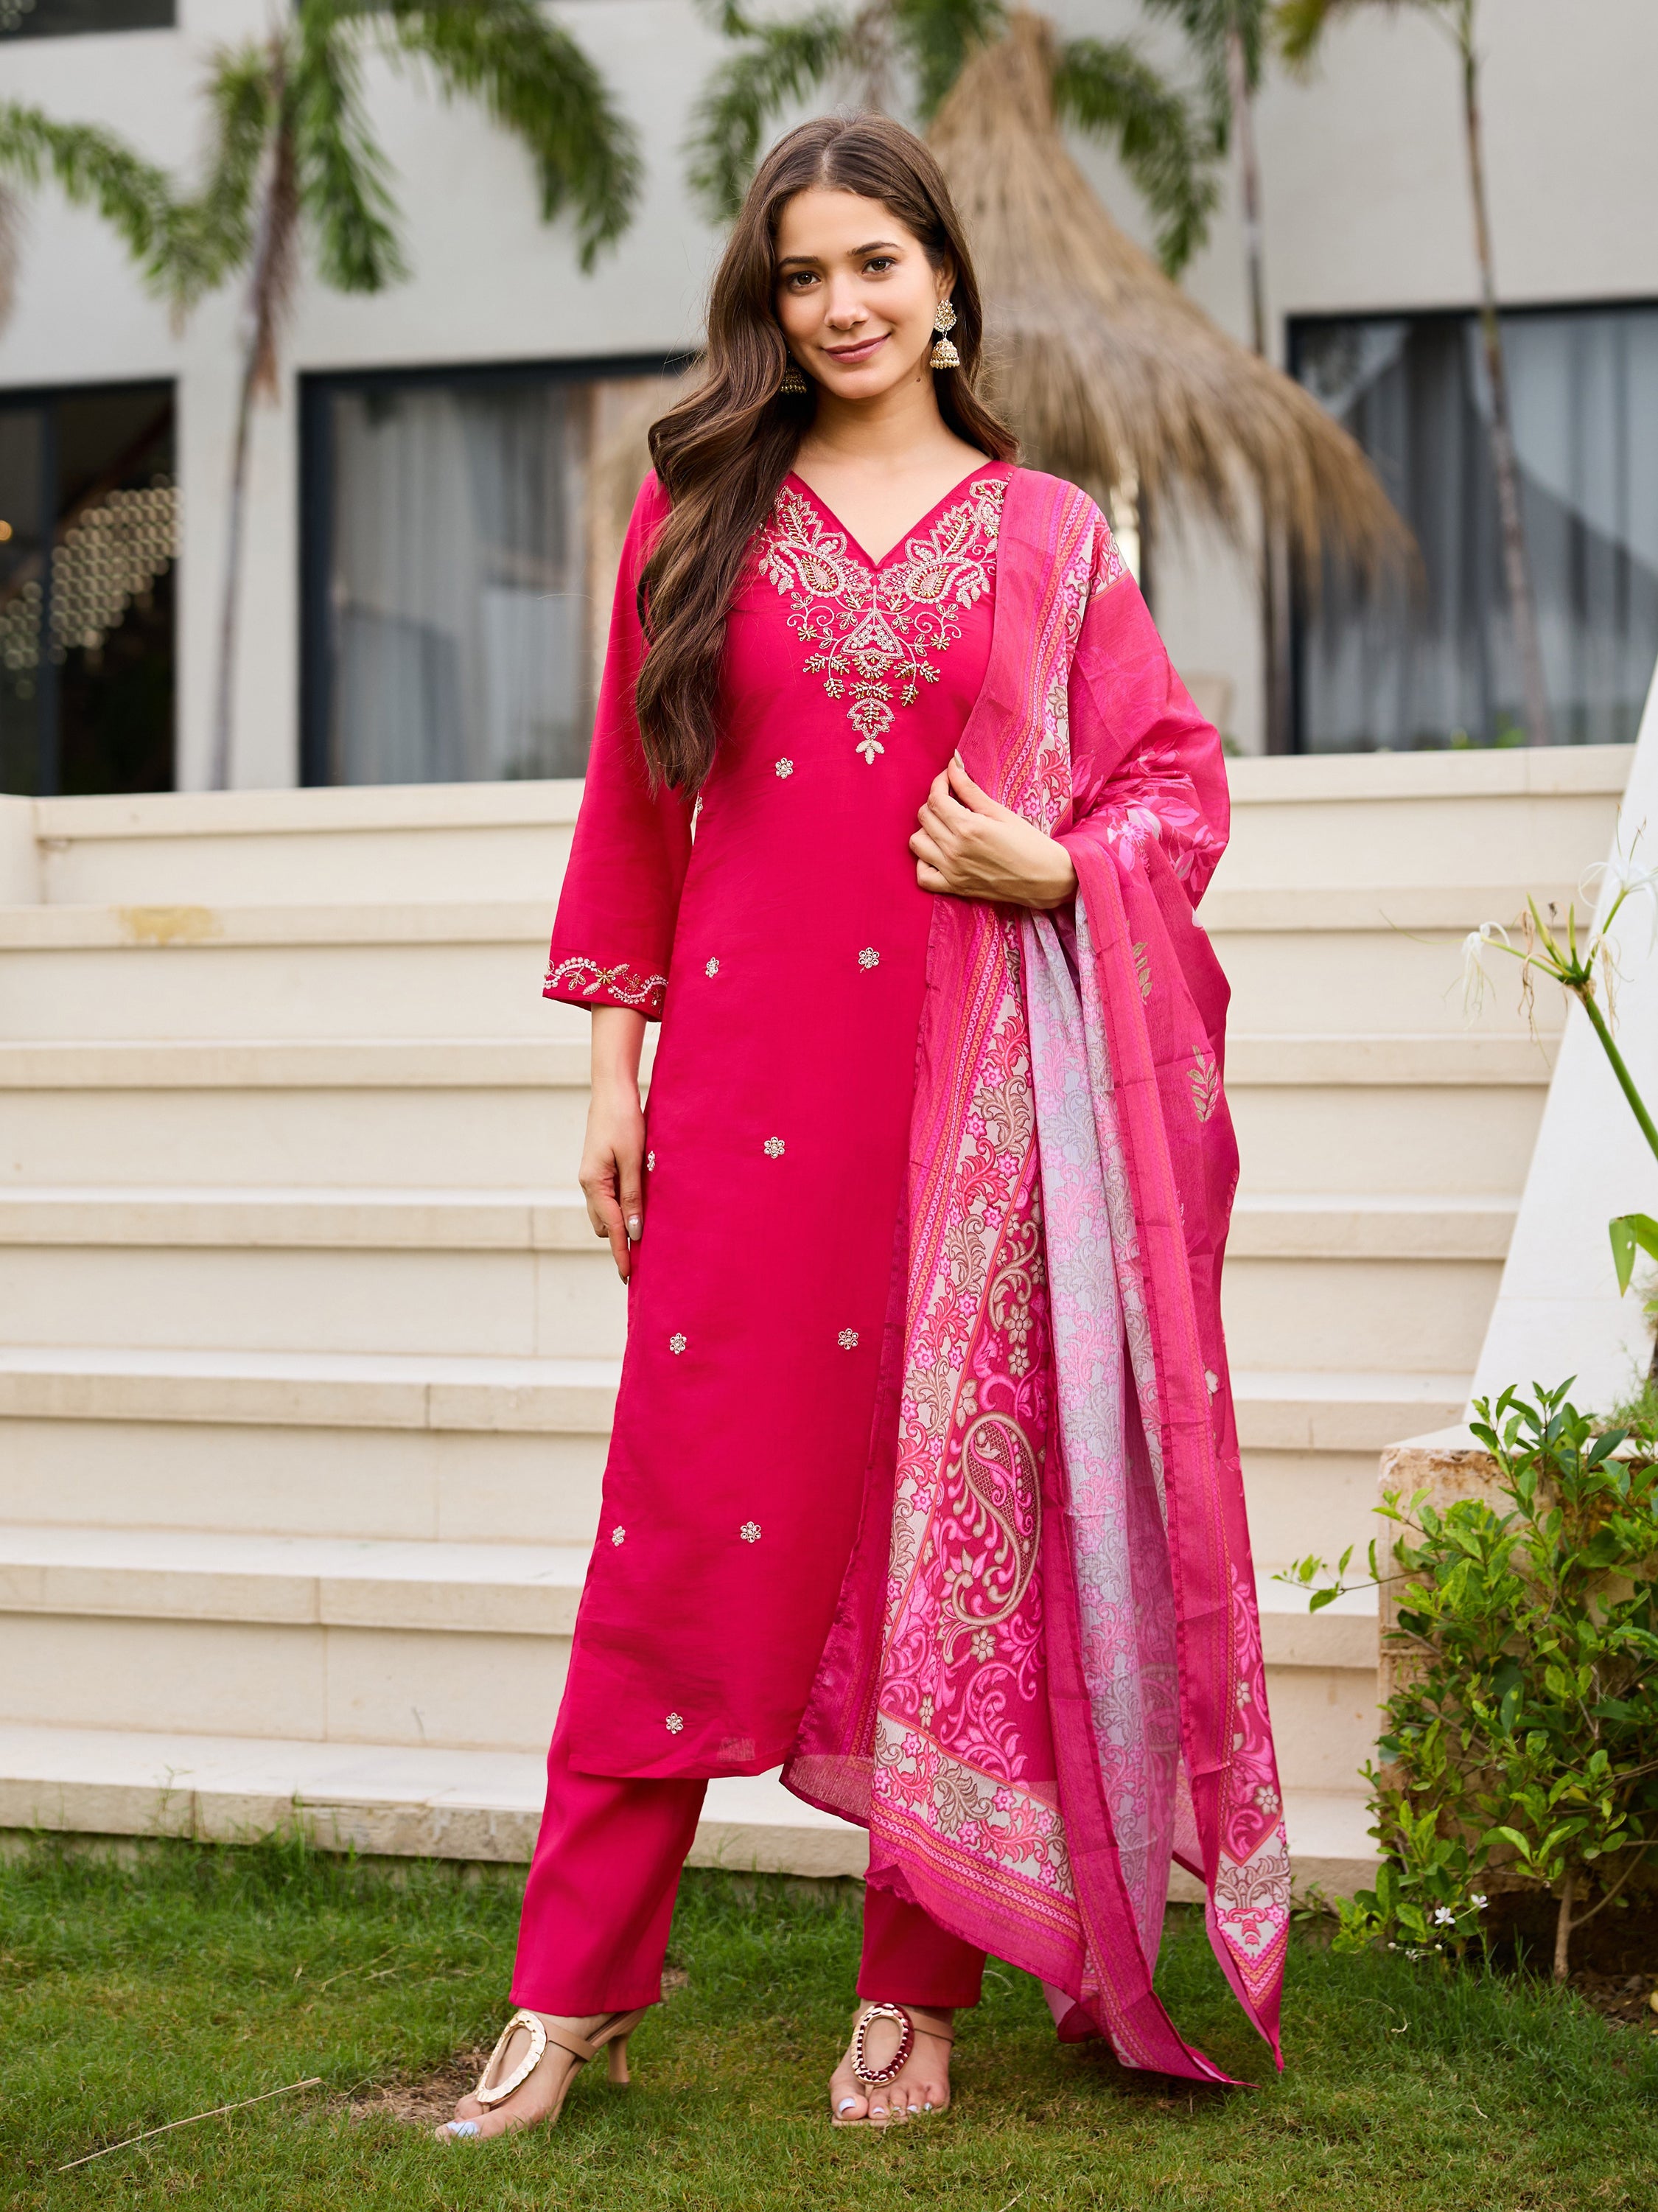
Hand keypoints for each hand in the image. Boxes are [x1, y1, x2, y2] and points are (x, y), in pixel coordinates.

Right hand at [581, 1008, 646, 1280]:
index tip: (629, 1277)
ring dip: (622, 1223)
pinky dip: (622, 1207)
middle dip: (620, 1241)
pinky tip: (639, 1208)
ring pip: (605, 1212)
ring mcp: (593, 1176)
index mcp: (593, 1183)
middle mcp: (589, 1183)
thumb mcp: (632, 1160)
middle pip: (603, 1225)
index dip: (621, 1253)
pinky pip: (610, 1196)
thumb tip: (634, 1232)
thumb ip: (633, 1197)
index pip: (609, 1228)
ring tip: (645, 1235)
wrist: (612, 1090)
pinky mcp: (600, 1167)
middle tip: (644, 1259)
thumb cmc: (624, 1120)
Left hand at [910, 755, 1076, 909]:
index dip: (939, 783)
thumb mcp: (1000, 812)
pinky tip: (937, 854)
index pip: (935, 798)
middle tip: (951, 801)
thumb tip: (953, 764)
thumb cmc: (1029, 842)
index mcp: (968, 827)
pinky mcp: (954, 887)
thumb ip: (971, 789)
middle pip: (924, 817)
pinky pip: (922, 876)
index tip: (949, 778)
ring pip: (917, 843)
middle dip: (934, 802)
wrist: (1044, 878)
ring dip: (926, 830)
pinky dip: (924, 864)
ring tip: (944, 827)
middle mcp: (955, 849)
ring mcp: (952, 871)